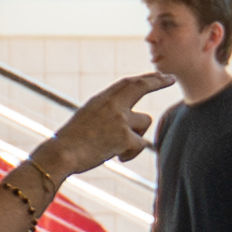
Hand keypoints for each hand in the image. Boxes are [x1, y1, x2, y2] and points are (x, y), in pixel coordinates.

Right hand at [47, 77, 164, 175]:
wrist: (61, 154)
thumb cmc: (71, 141)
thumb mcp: (88, 118)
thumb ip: (108, 112)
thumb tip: (129, 117)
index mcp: (102, 99)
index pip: (128, 83)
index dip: (145, 78)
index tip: (157, 75)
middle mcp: (112, 104)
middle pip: (141, 86)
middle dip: (158, 81)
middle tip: (170, 79)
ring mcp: (119, 119)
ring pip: (145, 122)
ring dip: (136, 135)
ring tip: (115, 145)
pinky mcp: (124, 137)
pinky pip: (140, 145)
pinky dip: (130, 153)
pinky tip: (115, 156)